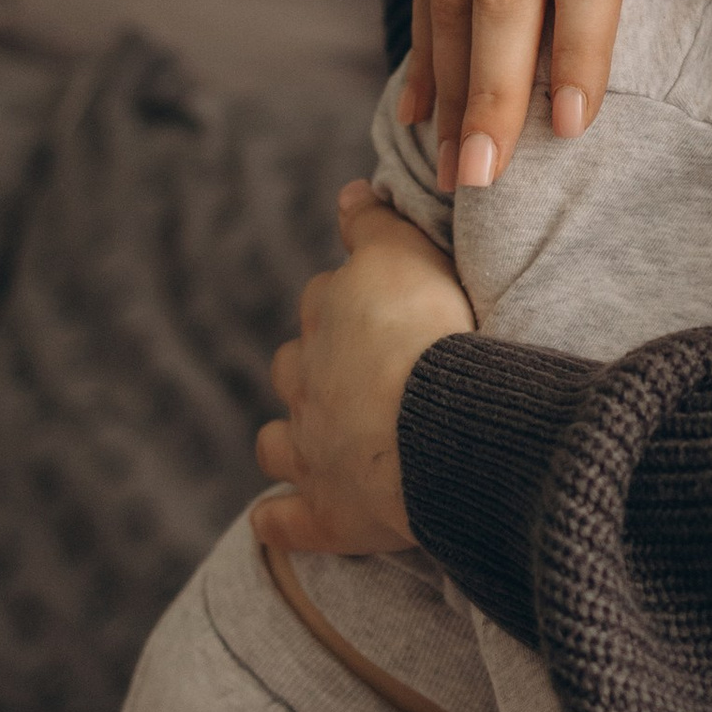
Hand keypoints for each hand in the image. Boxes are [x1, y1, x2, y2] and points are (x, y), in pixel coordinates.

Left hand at [253, 185, 471, 554]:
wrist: (437, 423)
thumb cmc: (432, 332)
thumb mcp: (408, 253)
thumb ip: (375, 222)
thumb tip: (348, 190)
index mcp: (332, 321)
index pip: (325, 296)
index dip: (349, 297)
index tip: (376, 301)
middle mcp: (310, 383)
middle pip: (293, 365)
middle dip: (314, 367)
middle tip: (360, 372)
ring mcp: (313, 451)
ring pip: (278, 441)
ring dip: (289, 439)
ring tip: (315, 443)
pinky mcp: (329, 514)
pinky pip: (286, 521)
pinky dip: (279, 520)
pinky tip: (274, 519)